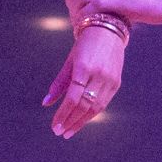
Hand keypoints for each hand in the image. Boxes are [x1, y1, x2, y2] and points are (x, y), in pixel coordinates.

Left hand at [42, 21, 126, 137]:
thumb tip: (46, 103)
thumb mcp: (70, 61)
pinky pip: (103, 103)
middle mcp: (99, 75)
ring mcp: (110, 80)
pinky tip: (81, 119)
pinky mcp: (116, 83)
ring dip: (81, 121)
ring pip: (95, 107)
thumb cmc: (84, 45)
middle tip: (60, 132)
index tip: (55, 126)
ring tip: (69, 131)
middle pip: (85, 105)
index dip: (63, 114)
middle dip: (71, 121)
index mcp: (84, 67)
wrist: (108, 30)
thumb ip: (59, 83)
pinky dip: (92, 113)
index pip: (73, 98)